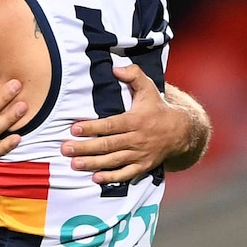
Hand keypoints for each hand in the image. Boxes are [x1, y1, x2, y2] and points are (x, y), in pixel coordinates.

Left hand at [61, 64, 182, 183]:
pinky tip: (96, 178)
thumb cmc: (157, 107)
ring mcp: (140, 154)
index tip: (74, 128)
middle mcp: (137, 139)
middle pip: (108, 145)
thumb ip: (133, 75)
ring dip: (93, 163)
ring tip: (74, 164)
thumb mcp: (148, 87)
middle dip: (85, 147)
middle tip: (65, 149)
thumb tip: (115, 68)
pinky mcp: (143, 166)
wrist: (181, 131)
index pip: (110, 125)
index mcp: (136, 120)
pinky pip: (126, 174)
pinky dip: (111, 177)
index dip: (92, 128)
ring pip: (114, 160)